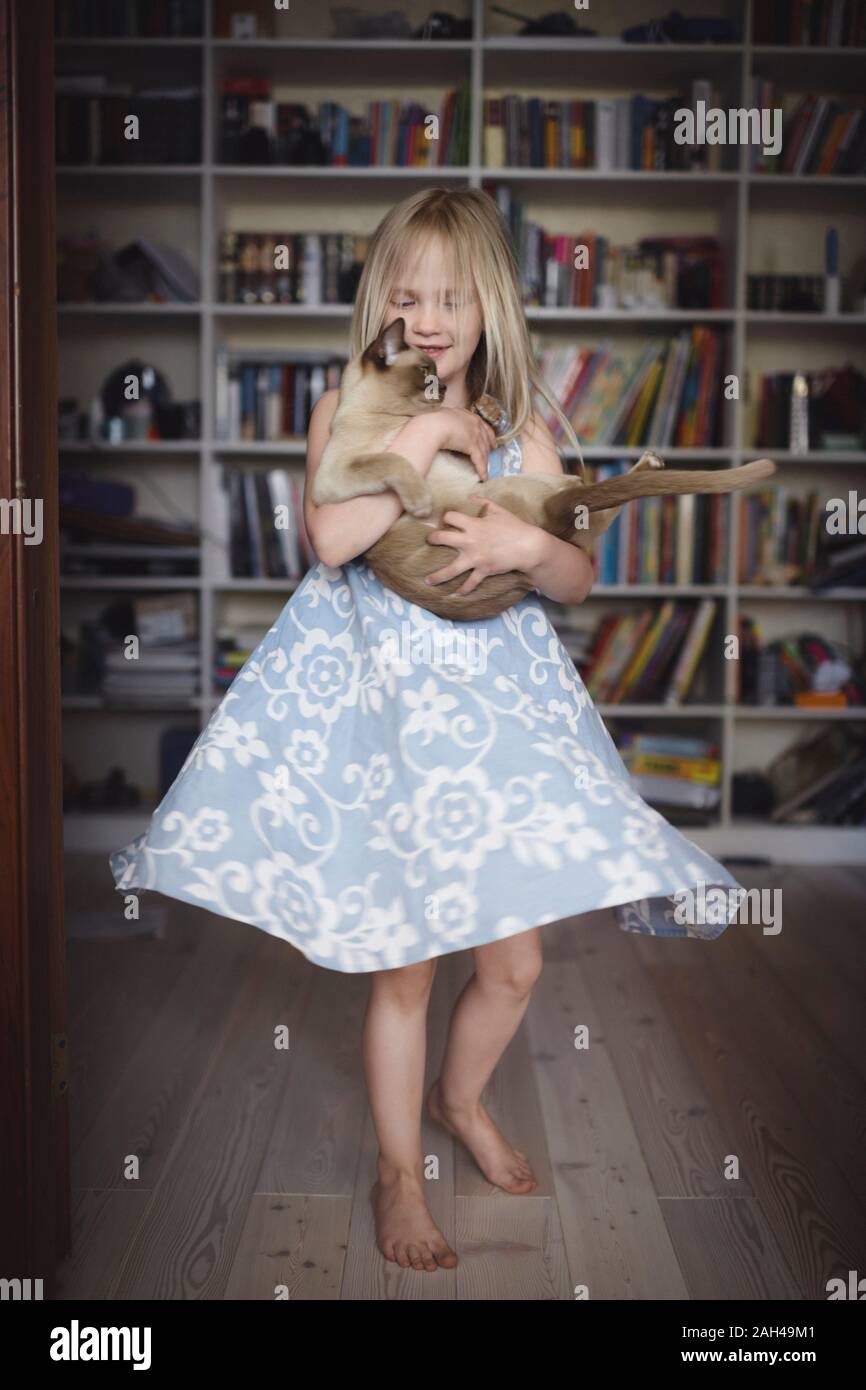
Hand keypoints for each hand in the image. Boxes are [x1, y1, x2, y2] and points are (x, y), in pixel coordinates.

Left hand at [424, 495, 542, 595]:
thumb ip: (483, 503)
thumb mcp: (499, 510)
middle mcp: (470, 541)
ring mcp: (476, 558)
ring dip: (437, 576)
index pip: (450, 517)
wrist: (528, 546)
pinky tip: (456, 595)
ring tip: (427, 581)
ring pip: (451, 569)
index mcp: (473, 524)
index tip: (443, 522)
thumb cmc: (514, 526)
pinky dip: (463, 590)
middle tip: (429, 542)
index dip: (445, 518)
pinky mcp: (484, 570)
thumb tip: (470, 497)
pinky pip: (470, 583)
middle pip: (442, 539)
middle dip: (432, 539)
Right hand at [431, 407, 496, 481]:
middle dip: (489, 447)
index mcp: (467, 415)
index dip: (488, 434)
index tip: (491, 441)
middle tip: (491, 453)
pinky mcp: (472, 445)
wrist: (433, 425)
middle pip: (485, 438)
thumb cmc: (433, 421)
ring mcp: (475, 434)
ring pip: (484, 451)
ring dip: (485, 462)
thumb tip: (442, 425)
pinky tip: (484, 477)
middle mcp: (474, 424)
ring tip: (486, 470)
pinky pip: (480, 460)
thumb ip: (447, 420)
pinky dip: (482, 470)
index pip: (482, 425)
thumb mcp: (442, 416)